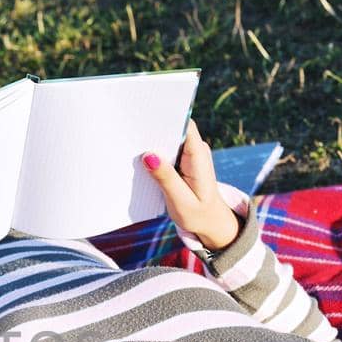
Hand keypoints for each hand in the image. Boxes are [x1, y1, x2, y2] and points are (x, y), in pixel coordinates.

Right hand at [141, 119, 240, 249]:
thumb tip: (148, 156)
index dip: (167, 118)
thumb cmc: (198, 214)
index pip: (184, 125)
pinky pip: (166, 151)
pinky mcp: (181, 160)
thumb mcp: (180, 200)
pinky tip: (139, 161)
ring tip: (131, 148)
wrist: (210, 223)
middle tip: (131, 136)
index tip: (146, 118)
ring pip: (167, 140)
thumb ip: (165, 178)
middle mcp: (195, 150)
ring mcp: (189, 154)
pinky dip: (153, 155)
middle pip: (173, 130)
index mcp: (198, 155)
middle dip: (153, 132)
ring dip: (151, 144)